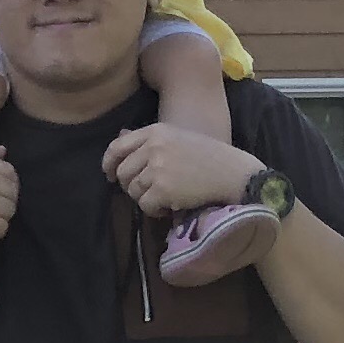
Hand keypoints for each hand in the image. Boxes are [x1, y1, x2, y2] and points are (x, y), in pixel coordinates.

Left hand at [100, 124, 267, 218]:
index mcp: (155, 131)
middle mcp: (153, 147)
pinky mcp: (162, 189)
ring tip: (168, 196)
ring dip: (147, 199)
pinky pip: (145, 206)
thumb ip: (148, 140)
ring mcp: (157, 168)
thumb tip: (119, 137)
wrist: (234, 173)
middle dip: (133, 186)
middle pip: (122, 173)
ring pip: (132, 191)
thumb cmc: (208, 157)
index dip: (109, 164)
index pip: (117, 147)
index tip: (109, 174)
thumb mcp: (177, 138)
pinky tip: (173, 205)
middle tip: (152, 191)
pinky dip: (156, 210)